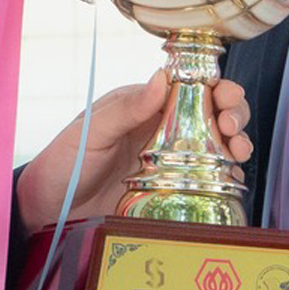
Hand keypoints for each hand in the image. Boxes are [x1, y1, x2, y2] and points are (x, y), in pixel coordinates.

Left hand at [15, 71, 252, 230]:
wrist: (48, 211)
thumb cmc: (63, 163)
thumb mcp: (91, 132)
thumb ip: (125, 108)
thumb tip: (161, 78)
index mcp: (143, 106)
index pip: (189, 87)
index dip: (215, 87)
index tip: (227, 96)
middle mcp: (162, 131)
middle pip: (210, 115)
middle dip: (233, 115)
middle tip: (234, 127)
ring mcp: (169, 163)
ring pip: (215, 146)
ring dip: (236, 144)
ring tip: (240, 151)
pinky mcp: (171, 193)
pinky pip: (207, 182)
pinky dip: (227, 177)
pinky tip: (234, 178)